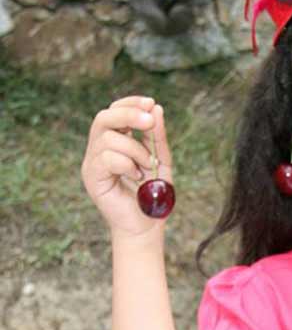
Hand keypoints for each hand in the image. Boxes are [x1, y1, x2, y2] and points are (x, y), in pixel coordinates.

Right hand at [81, 96, 173, 237]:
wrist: (147, 227)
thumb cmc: (153, 195)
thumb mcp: (161, 160)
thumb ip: (157, 136)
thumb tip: (156, 107)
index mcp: (115, 142)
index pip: (114, 111)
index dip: (130, 103)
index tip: (150, 103)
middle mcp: (99, 149)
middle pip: (104, 117)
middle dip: (129, 115)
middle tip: (150, 121)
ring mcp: (93, 163)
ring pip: (108, 138)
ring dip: (136, 149)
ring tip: (148, 166)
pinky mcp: (92, 177)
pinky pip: (106, 157)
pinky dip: (127, 163)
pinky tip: (137, 176)